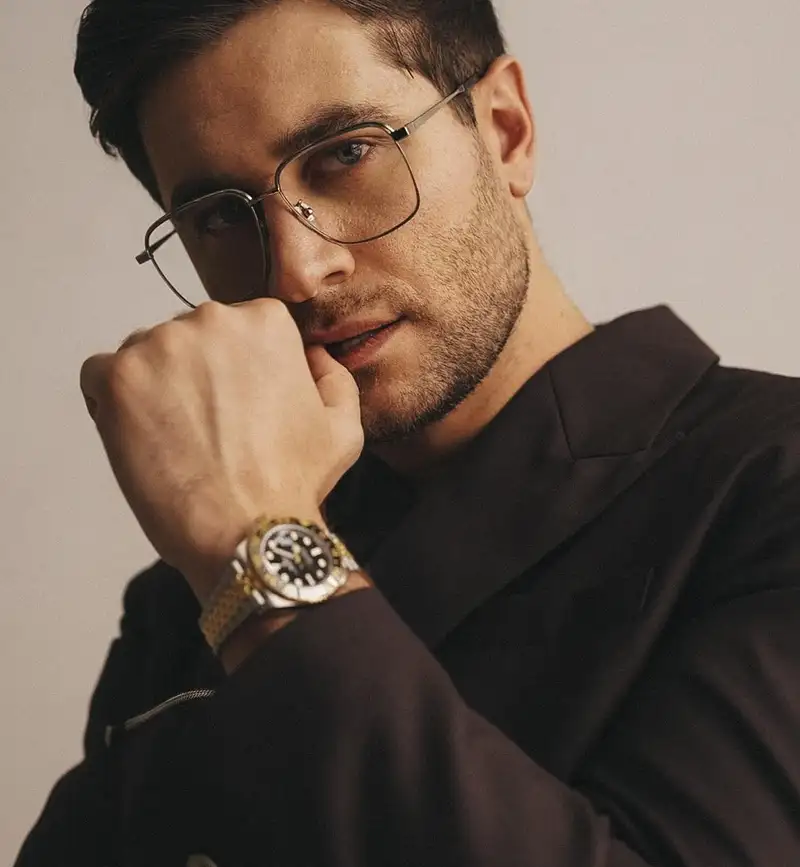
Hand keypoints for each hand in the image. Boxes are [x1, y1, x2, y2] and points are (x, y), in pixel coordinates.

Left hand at [80, 299, 363, 598]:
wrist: (247, 531)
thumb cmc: (294, 482)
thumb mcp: (343, 427)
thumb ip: (333, 376)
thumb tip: (311, 355)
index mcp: (265, 322)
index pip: (239, 328)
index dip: (237, 370)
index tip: (238, 406)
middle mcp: (211, 319)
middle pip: (191, 337)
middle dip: (195, 375)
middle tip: (208, 428)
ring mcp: (159, 345)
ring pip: (146, 354)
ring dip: (155, 388)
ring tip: (177, 440)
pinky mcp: (117, 377)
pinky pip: (100, 374)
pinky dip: (113, 403)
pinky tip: (142, 438)